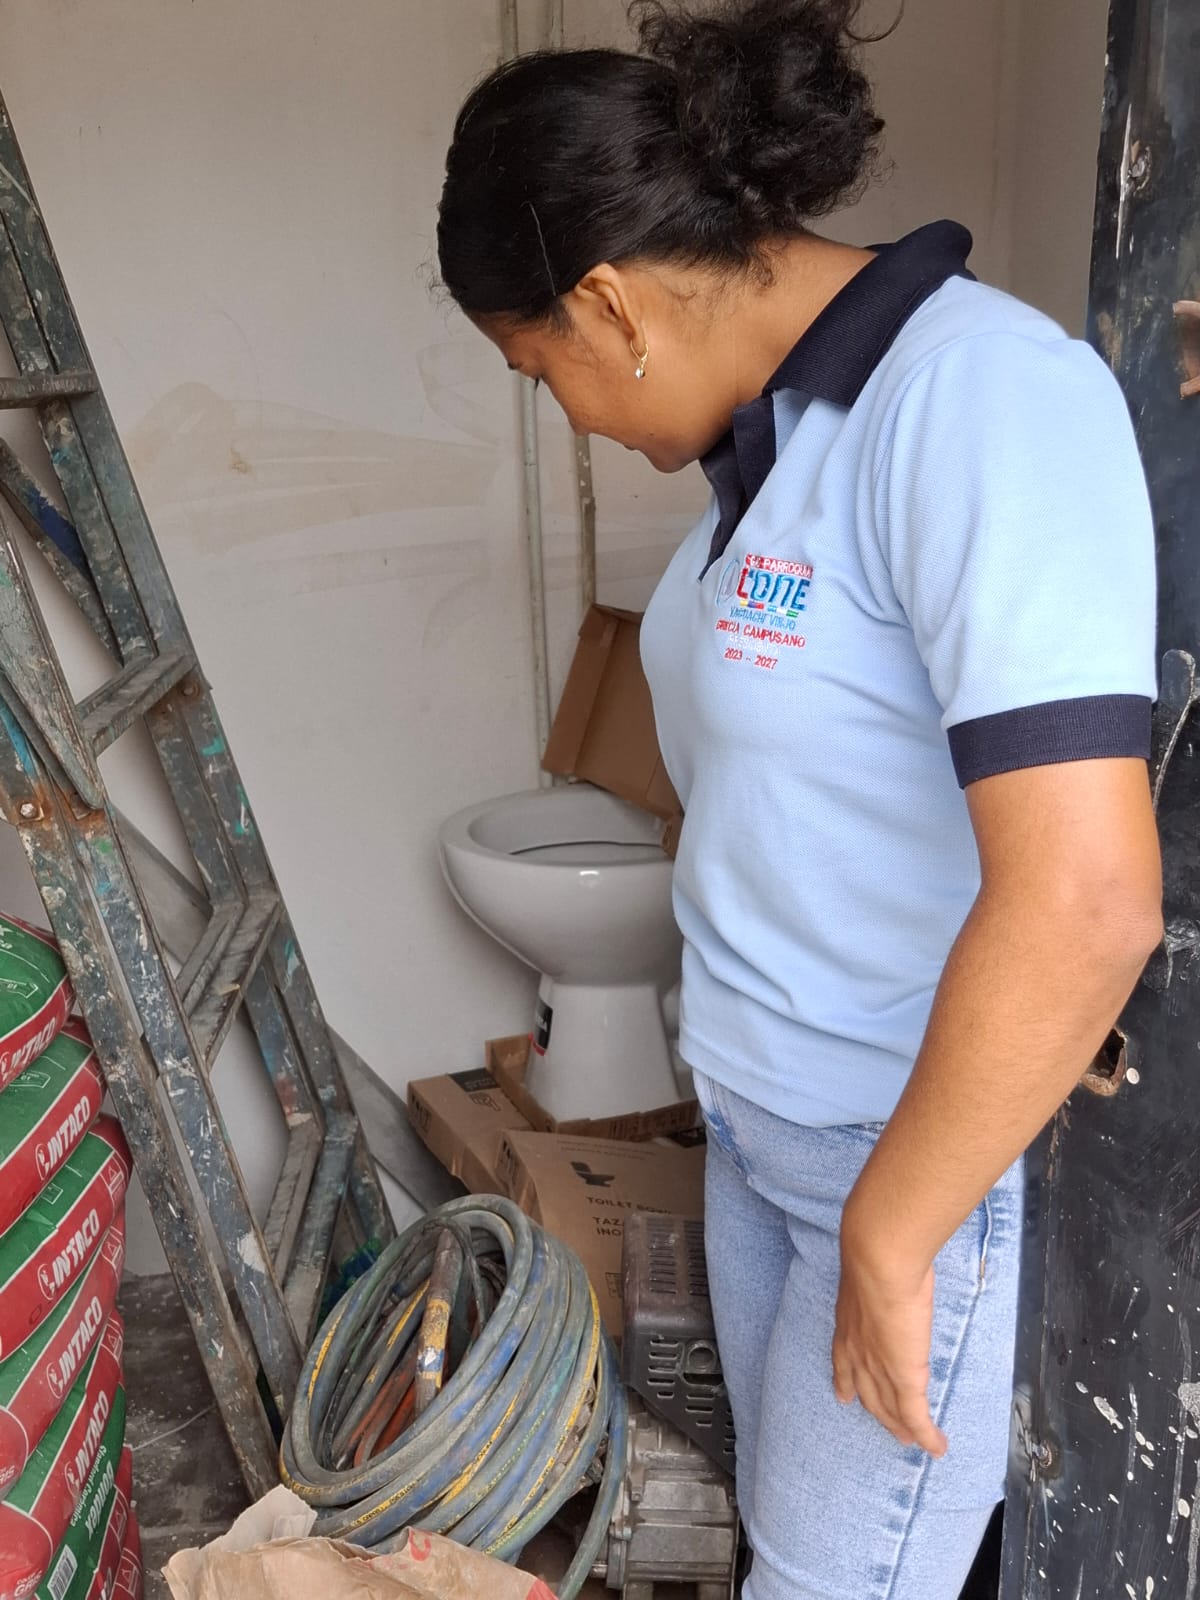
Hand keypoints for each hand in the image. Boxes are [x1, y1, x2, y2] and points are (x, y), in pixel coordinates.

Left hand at [832, 1237, 946, 1456]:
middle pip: (866, 1392)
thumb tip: (891, 1258)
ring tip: (912, 1440)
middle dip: (878, 1412)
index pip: (844, 1360)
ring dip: (902, 1427)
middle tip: (889, 1427)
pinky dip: (926, 1434)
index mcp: (848, 1325)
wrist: (879, 1259)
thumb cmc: (877, 1252)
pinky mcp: (904, 1377)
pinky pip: (916, 1416)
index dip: (845, 1381)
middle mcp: (858, 1350)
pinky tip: (937, 1447)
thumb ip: (878, 1273)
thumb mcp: (870, 1267)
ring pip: (890, 1408)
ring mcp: (879, 1366)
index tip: (843, 1395)